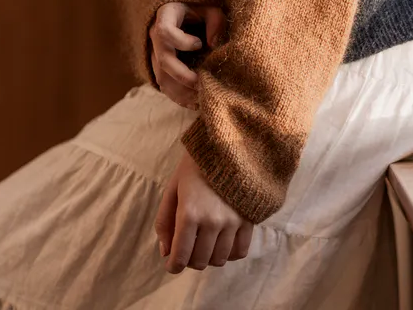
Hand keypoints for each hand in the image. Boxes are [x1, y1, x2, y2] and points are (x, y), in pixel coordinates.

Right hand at [149, 2, 225, 110]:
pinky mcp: (159, 66)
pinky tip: (194, 104)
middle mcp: (155, 38)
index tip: (199, 44)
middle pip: (163, 61)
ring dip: (181, 92)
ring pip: (162, 78)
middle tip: (203, 84)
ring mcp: (154, 53)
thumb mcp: (208, 7)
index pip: (165, 33)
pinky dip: (178, 97)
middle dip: (183, 76)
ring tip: (201, 100)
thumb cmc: (196, 8)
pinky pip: (164, 85)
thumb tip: (214, 45)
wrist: (179, 10)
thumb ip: (215, 21)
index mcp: (164, 18)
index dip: (181, 42)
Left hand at [154, 148, 253, 273]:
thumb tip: (165, 252)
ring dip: (209, 257)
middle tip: (187, 249)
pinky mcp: (248, 220)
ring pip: (219, 260)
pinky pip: (239, 252)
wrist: (228, 146)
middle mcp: (212, 222)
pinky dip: (229, 253)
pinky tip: (222, 242)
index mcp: (189, 213)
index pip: (181, 256)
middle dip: (189, 261)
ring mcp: (232, 222)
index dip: (173, 266)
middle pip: (200, 261)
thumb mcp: (173, 188)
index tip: (172, 265)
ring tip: (204, 244)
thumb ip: (164, 221)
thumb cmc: (195, 167)